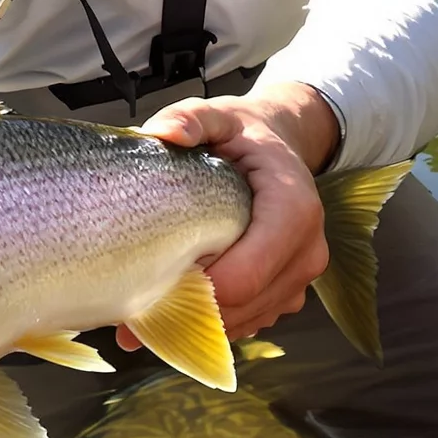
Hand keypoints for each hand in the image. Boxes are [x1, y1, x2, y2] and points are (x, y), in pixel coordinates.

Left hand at [126, 81, 340, 343]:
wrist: (279, 147)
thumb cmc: (242, 134)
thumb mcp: (216, 114)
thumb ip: (190, 118)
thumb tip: (162, 134)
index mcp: (294, 207)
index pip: (249, 271)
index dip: (201, 289)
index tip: (151, 283)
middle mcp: (308, 249)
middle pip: (245, 303)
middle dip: (189, 310)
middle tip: (130, 307)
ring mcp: (301, 276)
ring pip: (247, 320)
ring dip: (197, 322)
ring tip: (141, 313)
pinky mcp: (288, 291)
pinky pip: (250, 320)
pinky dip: (212, 321)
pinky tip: (172, 309)